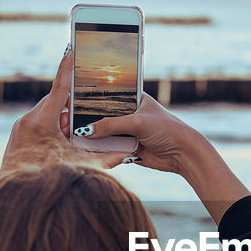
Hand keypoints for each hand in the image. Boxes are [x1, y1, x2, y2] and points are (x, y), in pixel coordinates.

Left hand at [0, 45, 124, 173]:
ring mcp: (21, 128)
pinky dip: (54, 130)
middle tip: (87, 116)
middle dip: (73, 107)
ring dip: (64, 122)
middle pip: (55, 102)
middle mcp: (28, 121)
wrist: (19, 199)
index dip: (68, 68)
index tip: (73, 49)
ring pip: (48, 114)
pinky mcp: (19, 136)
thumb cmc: (50, 182)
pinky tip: (64, 144)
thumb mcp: (81, 167)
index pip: (59, 88)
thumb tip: (127, 152)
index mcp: (42, 122)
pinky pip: (40, 125)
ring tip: (76, 136)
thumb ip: (105, 158)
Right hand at [81, 93, 249, 223]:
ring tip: (74, 139)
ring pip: (102, 135)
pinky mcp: (126, 149)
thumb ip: (111, 125)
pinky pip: (108, 150)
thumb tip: (85, 130)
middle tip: (67, 124)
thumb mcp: (137, 122)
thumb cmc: (167, 129)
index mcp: (132, 98)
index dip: (88, 100)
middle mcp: (127, 114)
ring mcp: (126, 132)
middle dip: (86, 122)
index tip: (70, 103)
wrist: (184, 155)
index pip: (105, 96)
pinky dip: (102, 153)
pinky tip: (92, 153)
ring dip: (92, 139)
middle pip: (100, 117)